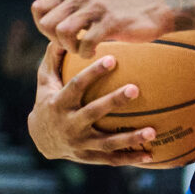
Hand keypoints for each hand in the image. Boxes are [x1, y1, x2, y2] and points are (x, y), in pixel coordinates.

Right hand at [27, 42, 156, 164]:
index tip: (112, 58)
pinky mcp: (89, 157)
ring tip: (153, 131)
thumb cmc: (47, 100)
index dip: (93, 72)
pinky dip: (130, 157)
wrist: (41, 139)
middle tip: (135, 88)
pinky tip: (151, 154)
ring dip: (130, 138)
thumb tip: (63, 33)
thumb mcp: (45, 80)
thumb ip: (54, 57)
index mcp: (59, 103)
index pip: (76, 86)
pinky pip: (112, 160)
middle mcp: (70, 125)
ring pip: (107, 143)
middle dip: (114, 101)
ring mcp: (80, 144)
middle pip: (93, 112)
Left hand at [31, 0, 168, 56]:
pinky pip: (86, 42)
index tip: (59, 36)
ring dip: (70, 48)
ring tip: (82, 50)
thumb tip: (45, 26)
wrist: (151, 11)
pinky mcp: (110, 21)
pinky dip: (86, 53)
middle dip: (55, 41)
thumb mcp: (88, 5)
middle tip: (72, 45)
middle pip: (47, 24)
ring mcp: (95, 7)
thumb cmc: (117, 15)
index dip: (42, 27)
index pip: (38, 8)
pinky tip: (94, 53)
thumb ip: (68, 11)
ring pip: (62, 32)